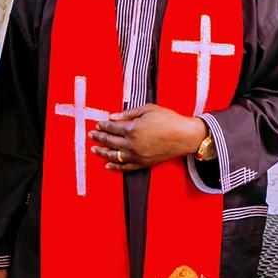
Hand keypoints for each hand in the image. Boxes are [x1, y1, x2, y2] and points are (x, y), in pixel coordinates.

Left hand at [89, 104, 207, 171]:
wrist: (185, 136)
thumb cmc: (169, 120)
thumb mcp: (149, 109)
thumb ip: (129, 113)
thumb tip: (113, 116)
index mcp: (132, 129)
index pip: (112, 127)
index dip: (103, 125)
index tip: (98, 124)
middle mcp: (131, 144)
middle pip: (109, 141)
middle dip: (99, 137)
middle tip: (92, 135)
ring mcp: (136, 155)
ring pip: (113, 155)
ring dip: (101, 152)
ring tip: (94, 150)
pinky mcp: (142, 163)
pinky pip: (124, 167)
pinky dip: (114, 166)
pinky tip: (108, 164)